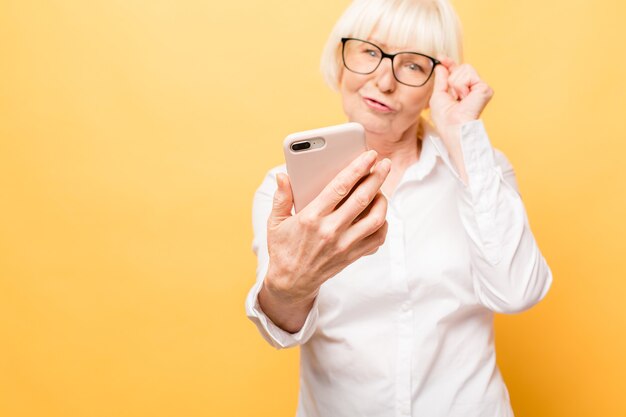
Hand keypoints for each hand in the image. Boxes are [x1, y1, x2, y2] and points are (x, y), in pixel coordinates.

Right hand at [259, 151, 389, 330]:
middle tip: (385, 164)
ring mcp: (344, 245)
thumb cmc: (283, 248)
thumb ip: (281, 198)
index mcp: (311, 218)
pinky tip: (378, 214)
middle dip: (377, 177)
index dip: (357, 168)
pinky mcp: (352, 256)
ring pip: (375, 219)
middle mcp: (330, 231)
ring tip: (381, 190)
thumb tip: (283, 176)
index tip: (369, 155)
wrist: (291, 283)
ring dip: (382, 201)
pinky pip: (376, 239)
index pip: (340, 187)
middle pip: (362, 199)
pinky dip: (382, 225)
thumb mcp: (275, 222)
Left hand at [429, 55, 493, 141]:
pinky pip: (468, 74)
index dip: (449, 63)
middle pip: (460, 67)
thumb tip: (441, 65)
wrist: (453, 126)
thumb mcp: (438, 95)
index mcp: (462, 90)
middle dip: (451, 79)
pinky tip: (464, 97)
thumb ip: (441, 80)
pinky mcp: (484, 88)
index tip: (440, 57)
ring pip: (464, 68)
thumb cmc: (445, 118)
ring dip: (455, 83)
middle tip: (453, 95)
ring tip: (459, 98)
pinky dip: (461, 85)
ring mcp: (480, 87)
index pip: (457, 71)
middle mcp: (472, 87)